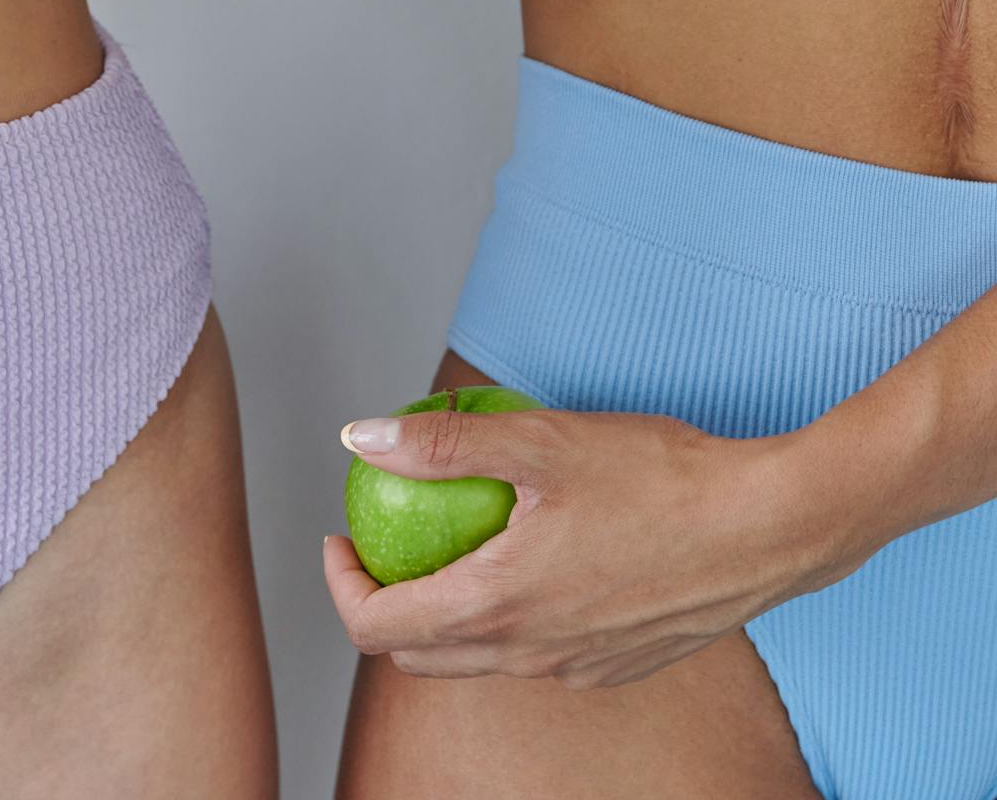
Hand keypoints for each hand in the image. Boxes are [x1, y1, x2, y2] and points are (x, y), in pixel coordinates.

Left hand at [325, 404, 864, 687]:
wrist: (764, 526)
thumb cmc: (658, 477)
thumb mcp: (538, 440)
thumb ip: (441, 444)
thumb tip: (361, 438)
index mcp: (497, 606)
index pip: (377, 626)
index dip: (341, 583)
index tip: (343, 534)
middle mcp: (529, 654)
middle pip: (418, 653)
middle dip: (384, 603)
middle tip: (389, 538)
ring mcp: (575, 668)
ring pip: (480, 656)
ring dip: (448, 610)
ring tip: (461, 538)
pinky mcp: (616, 664)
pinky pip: (538, 650)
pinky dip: (512, 613)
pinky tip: (537, 551)